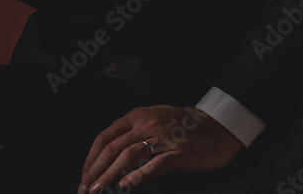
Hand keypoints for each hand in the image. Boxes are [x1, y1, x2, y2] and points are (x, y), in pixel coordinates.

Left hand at [78, 105, 242, 192]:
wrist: (218, 126)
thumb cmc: (185, 125)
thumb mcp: (154, 118)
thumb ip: (133, 129)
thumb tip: (112, 147)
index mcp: (138, 116)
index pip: (105, 136)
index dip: (91, 157)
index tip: (84, 174)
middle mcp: (146, 125)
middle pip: (112, 147)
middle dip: (95, 170)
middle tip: (85, 187)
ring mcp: (162, 139)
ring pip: (128, 156)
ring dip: (109, 175)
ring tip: (98, 190)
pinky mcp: (178, 153)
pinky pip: (155, 165)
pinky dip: (138, 175)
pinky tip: (126, 186)